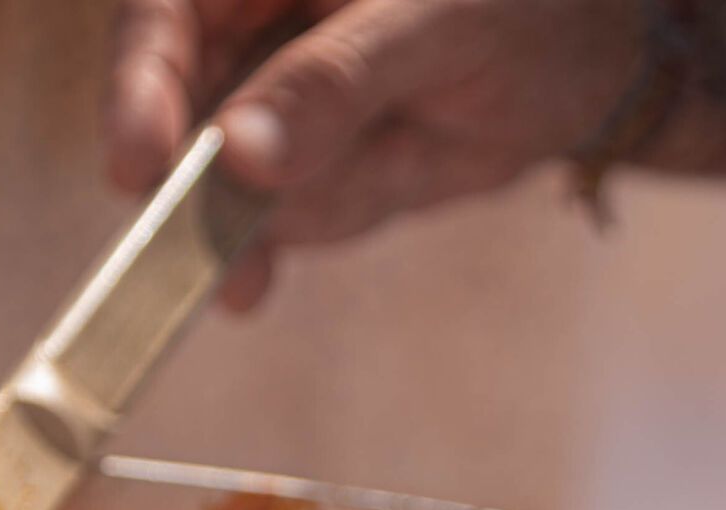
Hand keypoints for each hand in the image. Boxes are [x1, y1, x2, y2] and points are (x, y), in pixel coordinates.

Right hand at [103, 0, 639, 309]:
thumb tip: (240, 154)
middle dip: (205, 193)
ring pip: (238, 184)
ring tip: (408, 144)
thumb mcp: (439, 23)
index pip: (160, 18)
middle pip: (175, 116)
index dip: (136, 92)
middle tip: (225, 267)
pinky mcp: (307, 171)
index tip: (139, 171)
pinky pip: (291, 218)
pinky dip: (323, 222)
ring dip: (310, 197)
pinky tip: (354, 207)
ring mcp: (270, 107)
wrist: (589, 58)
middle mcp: (247, 30)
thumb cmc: (521, 1)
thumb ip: (337, 82)